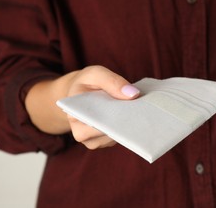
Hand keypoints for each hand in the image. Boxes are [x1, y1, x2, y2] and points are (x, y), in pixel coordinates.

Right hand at [25, 65, 139, 148]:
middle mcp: (81, 133)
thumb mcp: (96, 74)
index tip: (129, 106)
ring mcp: (94, 141)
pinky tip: (134, 116)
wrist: (82, 93)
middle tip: (141, 107)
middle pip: (108, 132)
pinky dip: (129, 127)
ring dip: (129, 124)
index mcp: (74, 116)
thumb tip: (133, 94)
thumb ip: (112, 81)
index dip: (113, 116)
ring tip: (138, 109)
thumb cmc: (88, 83)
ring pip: (116, 137)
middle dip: (125, 120)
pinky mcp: (106, 142)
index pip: (95, 122)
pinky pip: (120, 138)